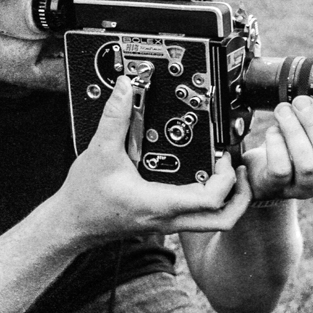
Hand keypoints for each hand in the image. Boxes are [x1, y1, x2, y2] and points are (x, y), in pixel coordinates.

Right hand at [56, 71, 253, 243]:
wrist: (71, 224)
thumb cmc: (85, 198)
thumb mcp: (99, 152)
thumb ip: (114, 118)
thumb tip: (124, 88)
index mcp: (160, 204)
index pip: (210, 201)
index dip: (226, 179)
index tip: (223, 157)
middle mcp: (169, 218)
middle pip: (224, 220)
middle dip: (241, 196)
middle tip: (239, 169)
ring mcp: (168, 223)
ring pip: (214, 222)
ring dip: (229, 200)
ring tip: (229, 173)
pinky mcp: (163, 220)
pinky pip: (197, 216)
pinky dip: (210, 200)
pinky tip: (204, 177)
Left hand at [242, 98, 312, 202]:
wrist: (265, 171)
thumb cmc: (296, 143)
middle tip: (301, 102)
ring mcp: (306, 188)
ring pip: (307, 164)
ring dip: (293, 131)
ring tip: (282, 110)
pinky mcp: (281, 189)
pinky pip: (281, 170)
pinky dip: (276, 146)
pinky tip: (273, 131)